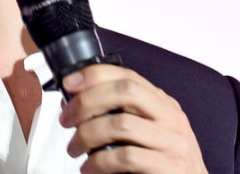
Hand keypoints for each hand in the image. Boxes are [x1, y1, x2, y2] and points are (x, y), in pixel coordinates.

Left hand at [59, 64, 206, 173]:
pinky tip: (90, 167)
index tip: (69, 84)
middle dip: (86, 102)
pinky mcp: (171, 167)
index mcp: (162, 104)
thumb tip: (73, 100)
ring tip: (74, 148)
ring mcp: (174, 142)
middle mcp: (171, 118)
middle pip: (124, 92)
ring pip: (121, 124)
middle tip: (66, 119)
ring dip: (87, 135)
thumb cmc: (161, 163)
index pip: (127, 76)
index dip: (94, 75)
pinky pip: (127, 157)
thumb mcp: (143, 131)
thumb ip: (116, 113)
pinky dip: (100, 162)